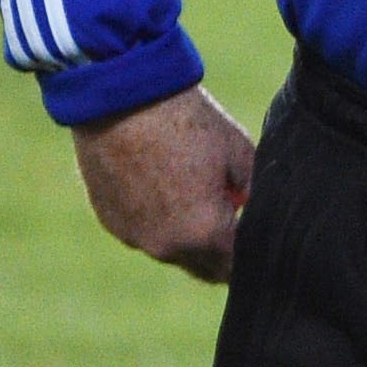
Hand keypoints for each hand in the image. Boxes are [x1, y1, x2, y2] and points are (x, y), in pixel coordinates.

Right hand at [71, 84, 257, 282]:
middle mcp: (168, 247)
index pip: (237, 268)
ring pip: (172, 252)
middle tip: (231, 219)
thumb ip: (253, 190)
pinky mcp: (111, 223)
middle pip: (205, 269)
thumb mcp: (238, 151)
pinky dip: (156, 221)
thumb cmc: (187, 121)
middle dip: (221, 252)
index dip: (250, 253)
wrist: (125, 98)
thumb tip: (255, 209)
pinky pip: (142, 234)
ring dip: (186, 236)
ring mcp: (135, 238)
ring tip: (192, 191)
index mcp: (205, 234)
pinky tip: (160, 185)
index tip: (254, 236)